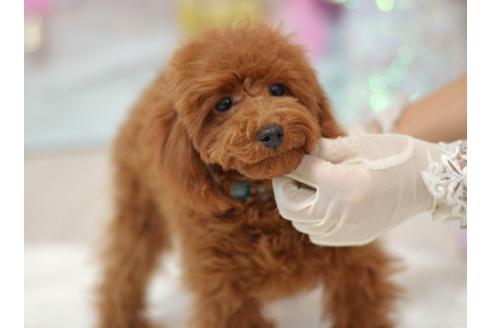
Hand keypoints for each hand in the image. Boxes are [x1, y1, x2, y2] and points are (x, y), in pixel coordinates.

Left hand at [273, 134, 440, 245]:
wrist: (425, 181)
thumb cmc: (391, 155)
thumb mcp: (355, 145)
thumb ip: (320, 149)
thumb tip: (293, 152)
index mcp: (343, 185)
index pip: (299, 173)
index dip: (290, 161)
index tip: (287, 155)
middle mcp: (342, 214)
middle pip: (290, 208)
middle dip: (283, 188)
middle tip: (288, 173)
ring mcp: (347, 231)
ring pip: (300, 224)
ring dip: (295, 205)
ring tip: (304, 186)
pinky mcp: (353, 238)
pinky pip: (317, 234)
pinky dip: (311, 220)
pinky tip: (320, 202)